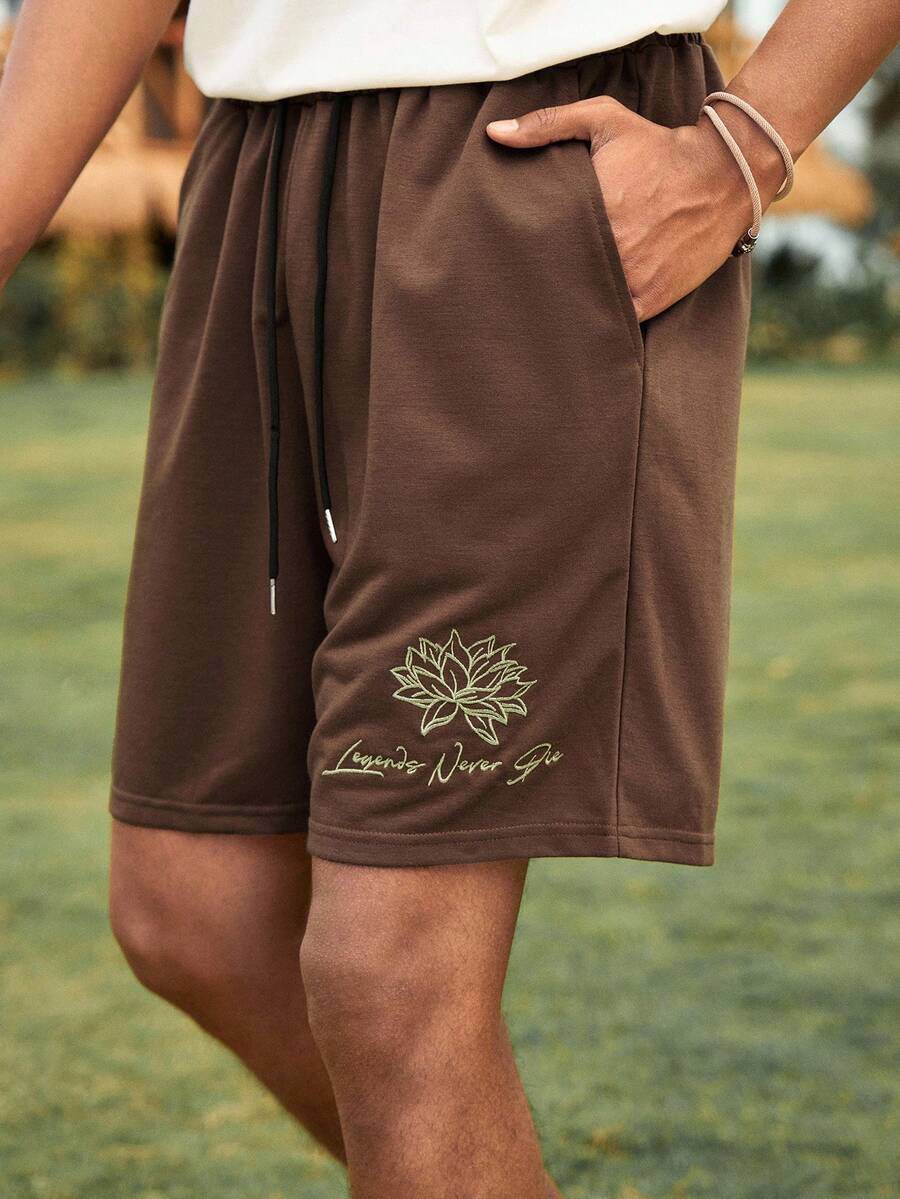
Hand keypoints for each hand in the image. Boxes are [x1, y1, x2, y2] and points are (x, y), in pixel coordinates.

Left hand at [487, 97, 781, 321]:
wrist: (723, 176)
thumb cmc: (658, 147)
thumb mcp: (604, 121)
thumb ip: (548, 124)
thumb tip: (494, 134)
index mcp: (588, 208)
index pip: (536, 241)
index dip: (519, 249)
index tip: (506, 251)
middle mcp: (607, 249)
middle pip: (556, 275)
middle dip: (539, 277)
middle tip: (516, 283)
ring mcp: (628, 280)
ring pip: (582, 302)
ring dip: (566, 302)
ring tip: (544, 304)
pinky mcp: (647, 301)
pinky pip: (611, 320)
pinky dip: (597, 319)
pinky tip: (580, 317)